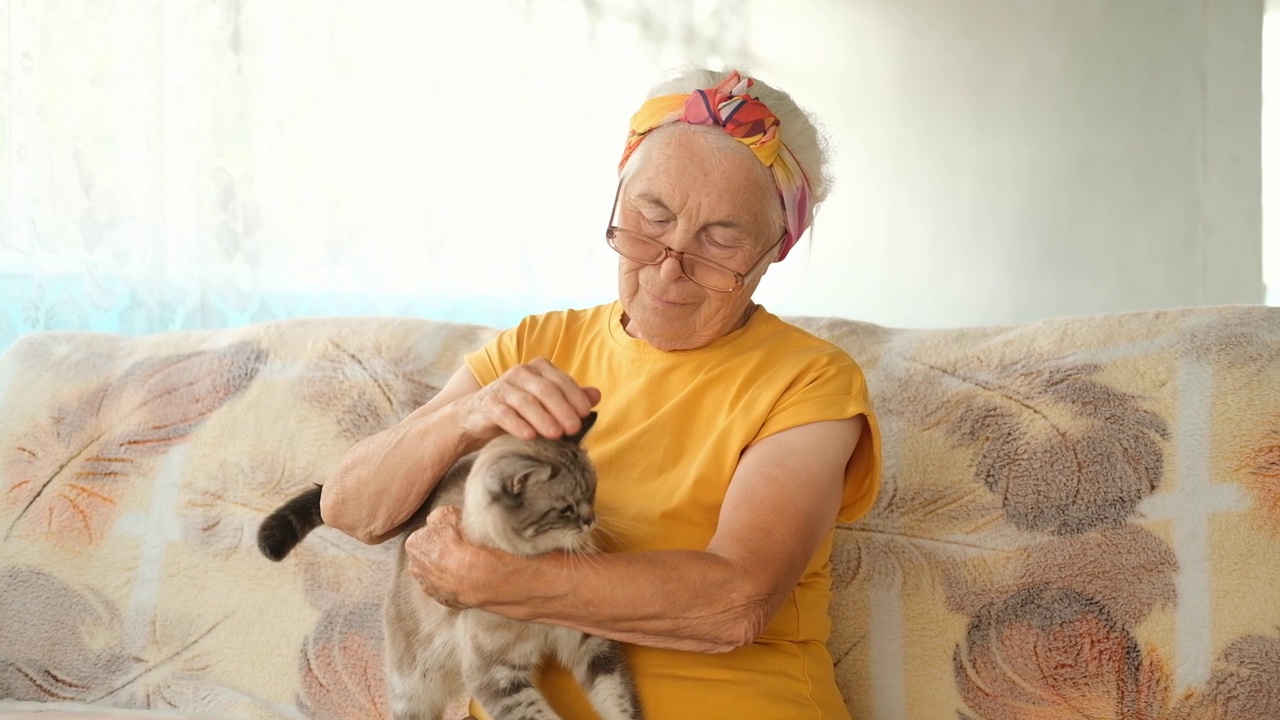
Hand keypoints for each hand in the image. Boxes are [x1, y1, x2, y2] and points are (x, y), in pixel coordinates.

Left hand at [404, 506, 491, 609]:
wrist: (475, 574)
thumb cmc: (461, 542)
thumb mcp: (447, 514)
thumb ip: (437, 515)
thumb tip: (437, 519)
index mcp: (413, 544)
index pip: (424, 536)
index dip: (439, 533)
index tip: (452, 533)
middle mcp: (415, 567)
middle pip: (427, 556)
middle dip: (440, 553)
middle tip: (459, 548)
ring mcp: (428, 586)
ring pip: (435, 574)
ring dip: (446, 570)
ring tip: (465, 564)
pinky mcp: (442, 600)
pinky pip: (447, 589)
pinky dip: (455, 584)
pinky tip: (467, 578)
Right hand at [458, 357, 600, 441]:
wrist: (477, 416)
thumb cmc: (518, 409)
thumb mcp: (545, 402)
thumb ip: (570, 398)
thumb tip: (597, 395)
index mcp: (538, 369)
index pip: (561, 380)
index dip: (575, 397)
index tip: (584, 415)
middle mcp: (520, 373)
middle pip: (545, 390)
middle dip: (562, 410)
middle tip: (574, 429)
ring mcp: (503, 387)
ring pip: (526, 401)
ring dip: (543, 418)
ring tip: (556, 434)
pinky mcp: (488, 404)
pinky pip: (504, 413)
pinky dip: (517, 424)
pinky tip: (529, 436)